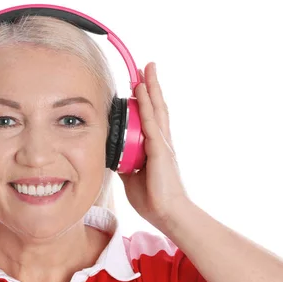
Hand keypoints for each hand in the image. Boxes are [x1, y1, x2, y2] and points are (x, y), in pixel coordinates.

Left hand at [118, 62, 189, 228]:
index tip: (139, 83)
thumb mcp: (131, 177)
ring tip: (147, 70)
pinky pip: (151, 123)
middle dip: (151, 86)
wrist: (168, 214)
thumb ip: (125, 162)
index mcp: (156, 147)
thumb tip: (114, 154)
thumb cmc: (153, 199)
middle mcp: (161, 141)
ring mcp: (162, 144)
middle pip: (157, 107)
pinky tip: (141, 92)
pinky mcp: (160, 151)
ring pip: (156, 110)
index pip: (151, 117)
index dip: (146, 99)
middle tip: (147, 67)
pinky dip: (146, 106)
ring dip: (150, 88)